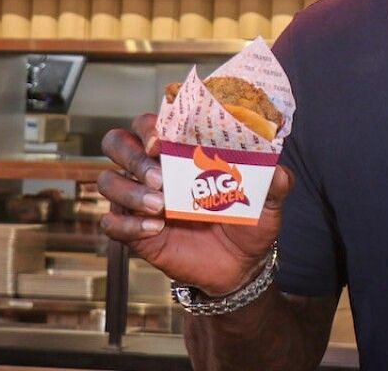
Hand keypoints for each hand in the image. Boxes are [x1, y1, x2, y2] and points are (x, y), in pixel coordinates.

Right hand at [97, 113, 293, 295]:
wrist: (240, 265)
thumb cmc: (249, 221)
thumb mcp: (268, 201)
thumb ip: (276, 182)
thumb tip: (278, 169)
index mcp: (182, 151)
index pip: (150, 123)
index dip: (149, 125)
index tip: (162, 139)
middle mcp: (155, 169)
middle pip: (117, 143)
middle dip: (132, 154)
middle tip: (159, 174)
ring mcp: (140, 199)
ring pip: (109, 181)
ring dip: (129, 191)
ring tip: (161, 206)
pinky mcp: (134, 231)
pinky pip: (111, 223)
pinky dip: (128, 225)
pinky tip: (156, 229)